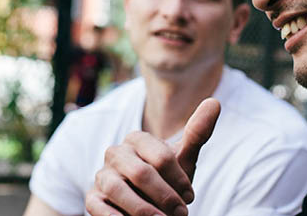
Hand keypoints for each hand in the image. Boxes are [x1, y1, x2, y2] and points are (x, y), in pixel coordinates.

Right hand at [86, 98, 220, 215]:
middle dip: (164, 196)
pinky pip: (98, 207)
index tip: (190, 196)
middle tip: (182, 213)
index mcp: (137, 139)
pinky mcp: (93, 198)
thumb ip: (197, 133)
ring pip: (118, 189)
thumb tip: (214, 102)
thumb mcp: (184, 159)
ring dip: (144, 210)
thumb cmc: (168, 179)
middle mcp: (116, 153)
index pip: (160, 156)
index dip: (178, 178)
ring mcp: (102, 175)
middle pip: (140, 173)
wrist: (151, 204)